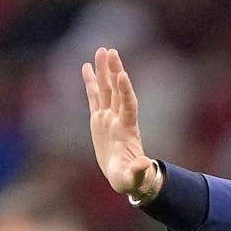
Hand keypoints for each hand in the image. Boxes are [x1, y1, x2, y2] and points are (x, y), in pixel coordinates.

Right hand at [82, 47, 156, 196]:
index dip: (125, 91)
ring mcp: (109, 118)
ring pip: (106, 90)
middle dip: (114, 71)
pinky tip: (86, 66)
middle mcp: (119, 119)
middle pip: (117, 91)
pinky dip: (90, 82)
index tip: (123, 74)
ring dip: (104, 71)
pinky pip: (94, 97)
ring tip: (101, 51)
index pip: (128, 106)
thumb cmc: (130, 179)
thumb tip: (144, 165)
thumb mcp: (133, 178)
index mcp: (127, 131)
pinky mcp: (99, 120)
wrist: (126, 177)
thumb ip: (137, 171)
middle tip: (110, 51)